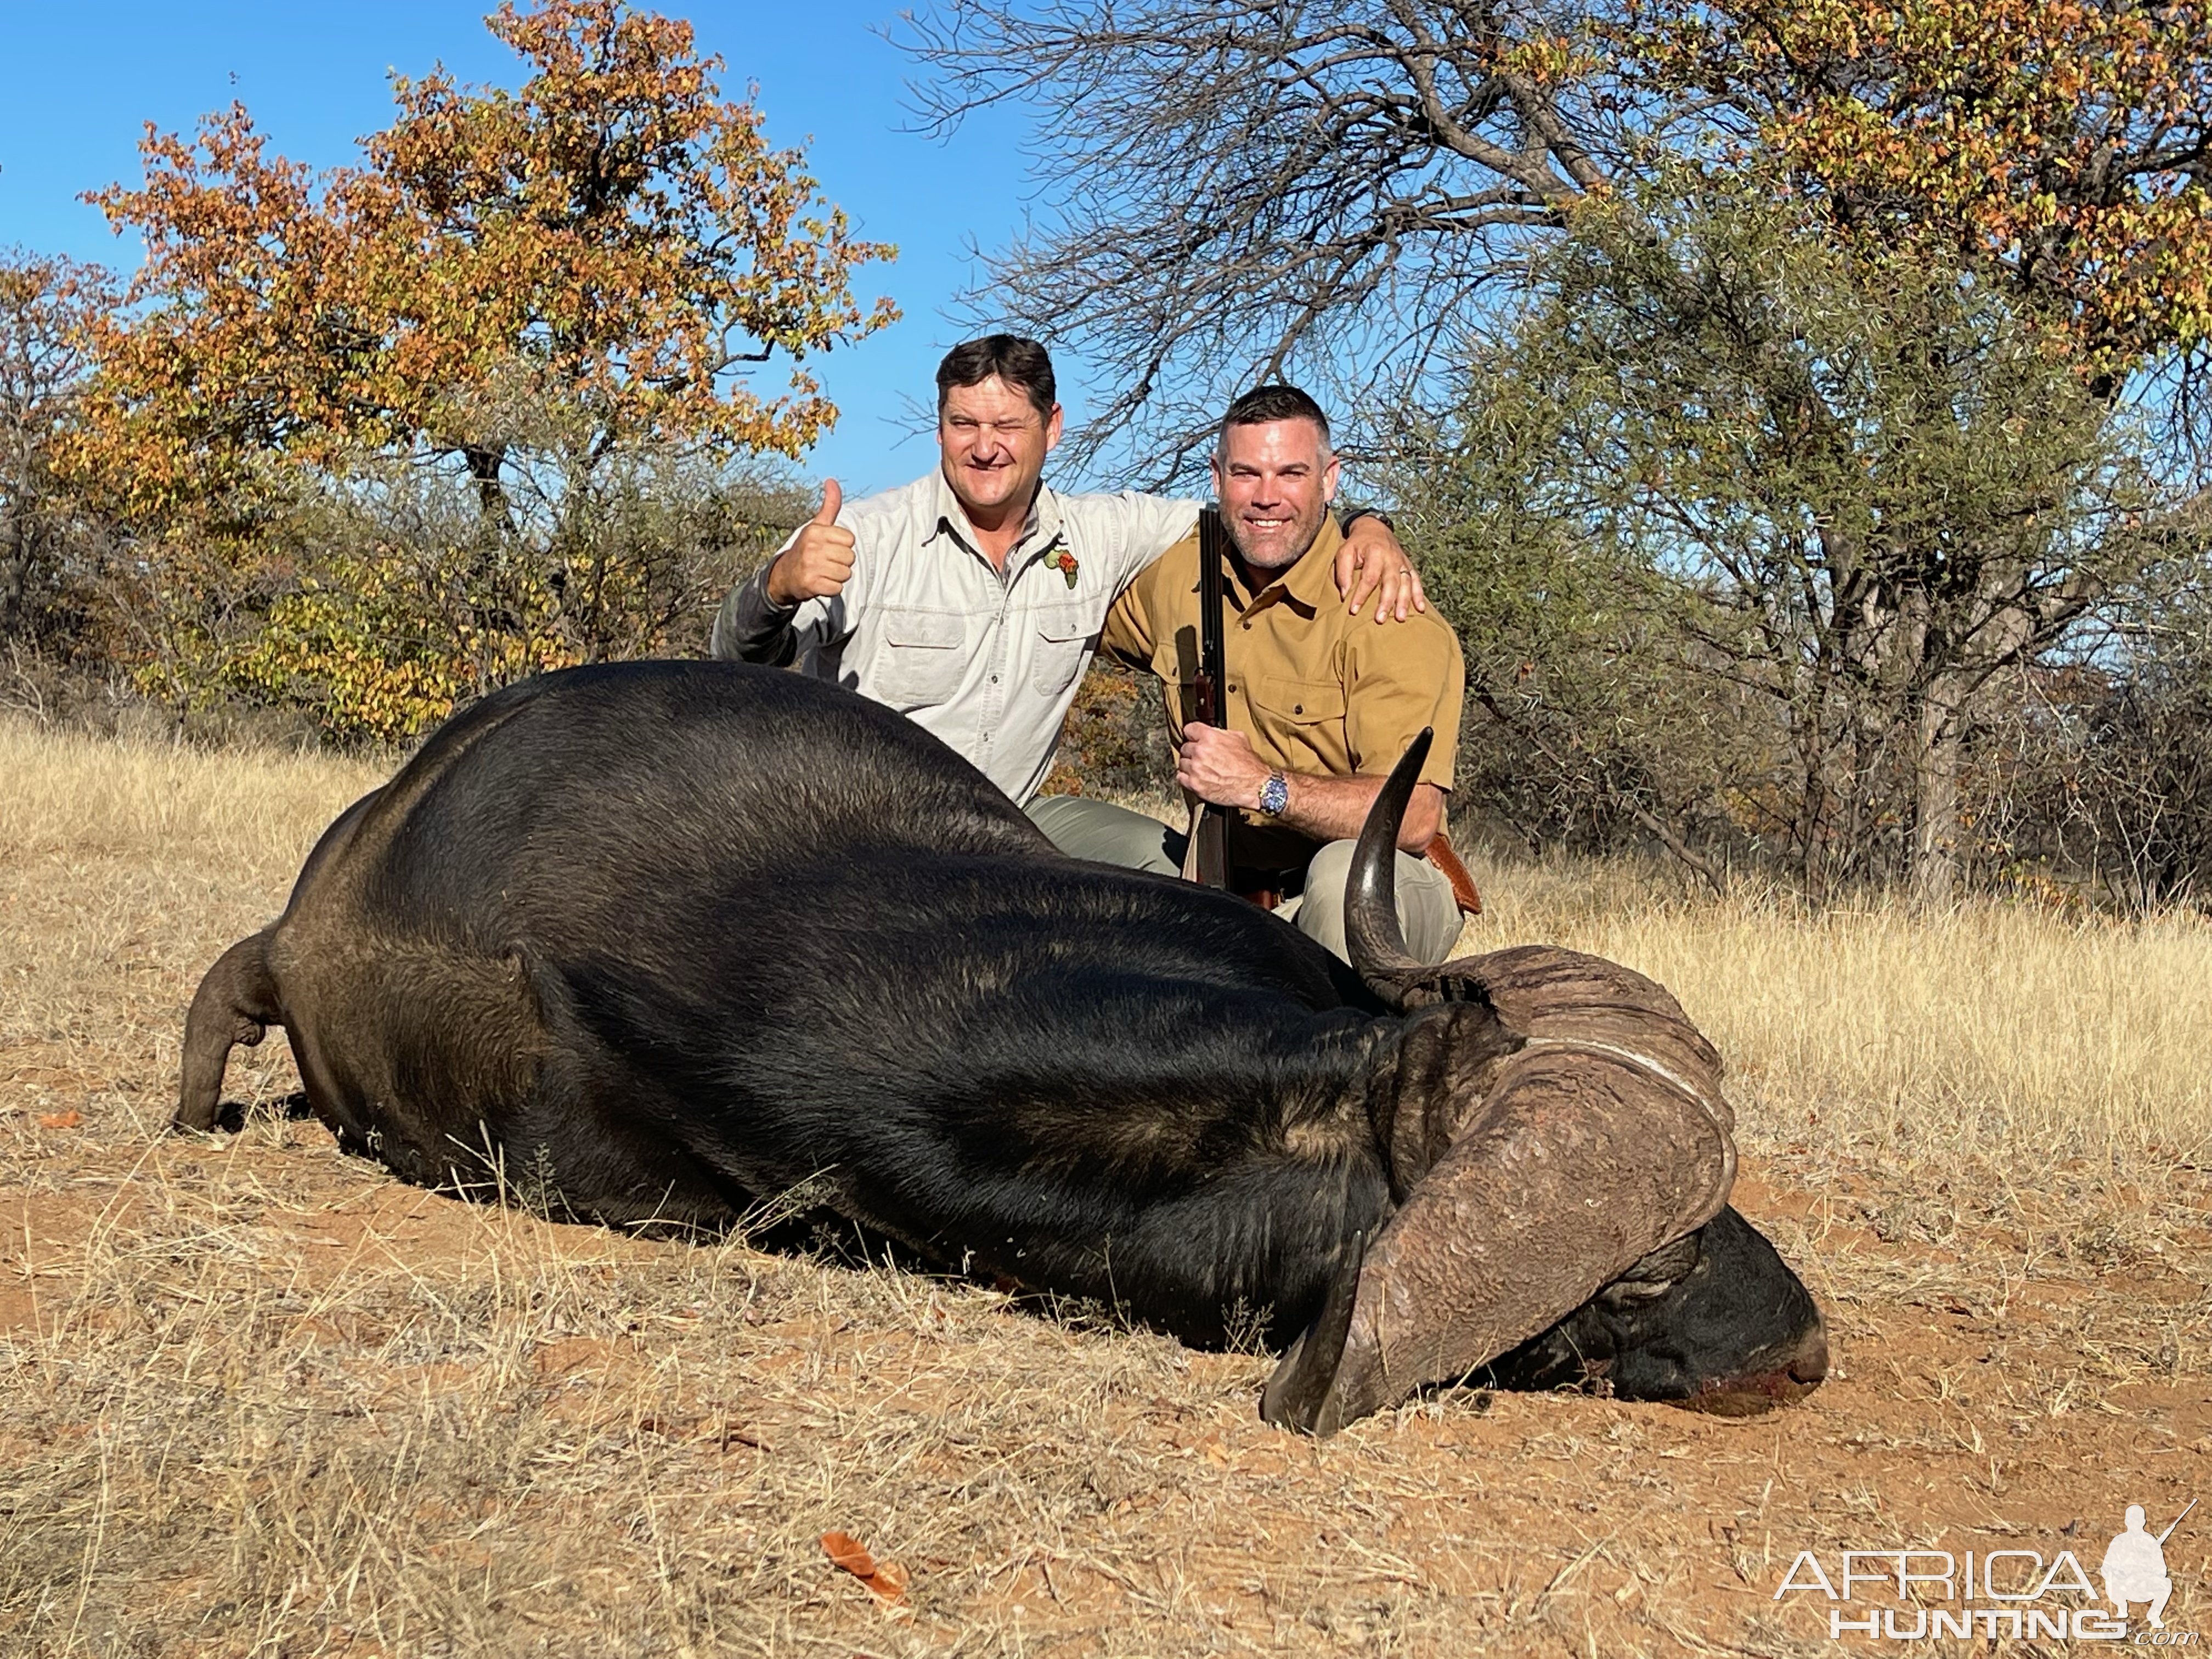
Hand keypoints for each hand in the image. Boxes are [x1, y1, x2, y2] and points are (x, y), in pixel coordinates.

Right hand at [765, 480, 854, 604]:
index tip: (829, 547)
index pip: (850, 540)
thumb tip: (831, 480)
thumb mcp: (817, 525)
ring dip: (837, 576)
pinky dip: (831, 588)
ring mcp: (811, 566)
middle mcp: (812, 547)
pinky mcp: (811, 584)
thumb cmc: (807, 548)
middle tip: (826, 562)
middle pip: (850, 558)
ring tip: (823, 572)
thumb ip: (829, 505)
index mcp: (815, 531)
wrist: (785, 576)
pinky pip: (837, 588)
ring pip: (846, 573)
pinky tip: (820, 582)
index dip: (843, 546)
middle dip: (842, 562)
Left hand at [1178, 722, 1269, 808]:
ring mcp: (1196, 769)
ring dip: (1190, 765)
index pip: (1189, 729)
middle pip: (1185, 747)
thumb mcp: (1240, 738)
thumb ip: (1221, 733)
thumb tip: (1213, 732)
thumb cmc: (1250, 765)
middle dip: (1193, 751)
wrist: (1255, 786)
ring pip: (1182, 763)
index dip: (1193, 734)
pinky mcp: (1194, 784)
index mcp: (1210, 737)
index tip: (1194, 738)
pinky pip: (1181, 778)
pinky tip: (1196, 777)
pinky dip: (1186, 778)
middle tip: (1203, 757)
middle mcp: (1201, 751)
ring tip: (1201, 769)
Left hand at [1335, 516, 1427, 621]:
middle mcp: (1392, 558)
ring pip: (1406, 583)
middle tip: (1380, 619)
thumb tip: (1345, 594)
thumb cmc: (1357, 544)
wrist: (1374, 528)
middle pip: (1391, 582)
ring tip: (1400, 618)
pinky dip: (1419, 595)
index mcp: (1375, 552)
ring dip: (1404, 602)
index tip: (1353, 610)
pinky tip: (1420, 608)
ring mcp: (1402, 562)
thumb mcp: (1344, 552)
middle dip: (1386, 602)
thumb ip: (1343, 572)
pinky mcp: (1408, 565)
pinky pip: (1416, 581)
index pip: (1369, 577)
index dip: (1361, 594)